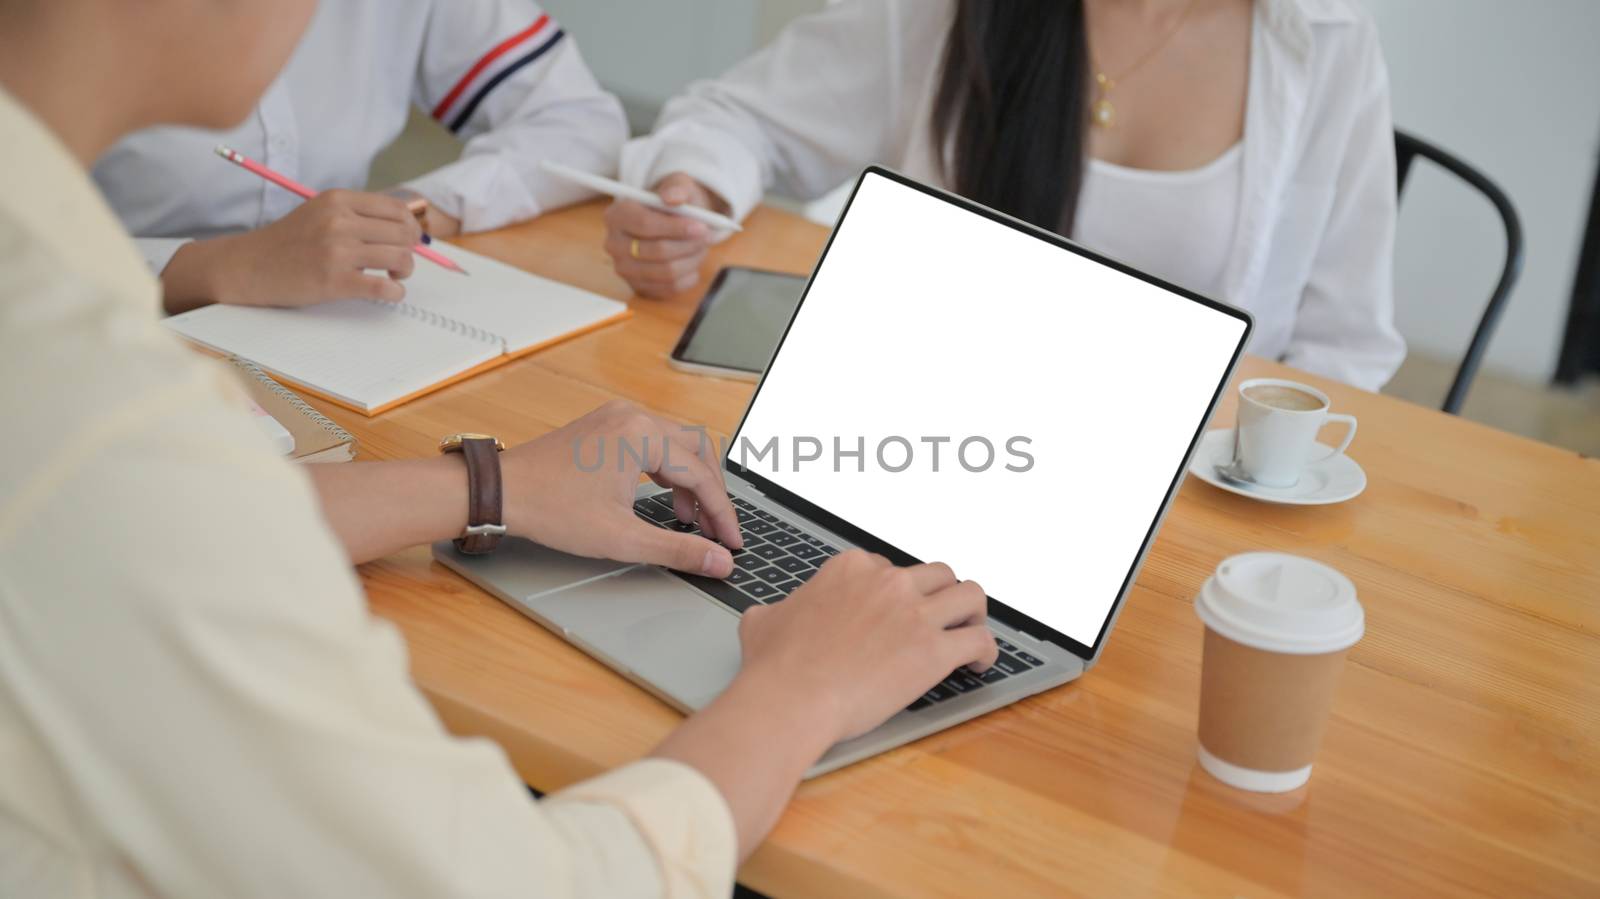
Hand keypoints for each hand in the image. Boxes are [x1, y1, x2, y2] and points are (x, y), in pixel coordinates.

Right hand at [161, 189, 423, 312]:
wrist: (248, 266)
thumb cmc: (288, 242)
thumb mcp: (320, 213)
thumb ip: (357, 215)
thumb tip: (405, 227)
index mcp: (338, 200)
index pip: (396, 209)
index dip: (411, 226)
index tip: (407, 239)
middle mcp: (339, 221)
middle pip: (403, 233)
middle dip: (410, 250)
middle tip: (401, 262)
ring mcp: (336, 251)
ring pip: (400, 258)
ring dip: (405, 271)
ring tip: (394, 276)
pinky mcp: (334, 281)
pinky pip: (384, 288)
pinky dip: (395, 292)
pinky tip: (389, 292)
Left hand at [499, 400, 742, 576]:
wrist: (501, 491)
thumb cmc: (551, 509)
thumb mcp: (621, 538)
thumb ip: (677, 550)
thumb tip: (719, 562)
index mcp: (642, 435)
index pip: (702, 475)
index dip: (722, 513)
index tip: (731, 542)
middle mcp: (634, 416)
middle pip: (697, 450)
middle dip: (711, 492)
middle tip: (716, 529)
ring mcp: (618, 417)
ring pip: (675, 444)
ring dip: (689, 480)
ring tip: (688, 519)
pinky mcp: (605, 425)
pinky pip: (652, 442)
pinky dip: (665, 469)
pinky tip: (662, 498)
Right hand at [602, 173, 728, 297]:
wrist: (673, 222)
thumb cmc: (674, 204)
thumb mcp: (678, 186)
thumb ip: (676, 187)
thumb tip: (672, 197)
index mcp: (617, 215)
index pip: (645, 225)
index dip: (675, 228)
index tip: (701, 226)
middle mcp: (614, 244)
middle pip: (656, 251)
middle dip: (688, 245)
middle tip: (707, 236)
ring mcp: (625, 269)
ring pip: (666, 272)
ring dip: (692, 260)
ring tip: (701, 247)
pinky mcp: (639, 287)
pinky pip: (670, 288)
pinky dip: (688, 276)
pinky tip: (692, 261)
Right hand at [737, 552, 997, 743]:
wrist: (790, 698)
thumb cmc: (775, 666)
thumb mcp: (763, 622)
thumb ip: (776, 611)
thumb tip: (770, 616)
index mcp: (851, 569)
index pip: (889, 567)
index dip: (896, 592)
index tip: (896, 613)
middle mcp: (888, 583)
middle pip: (937, 574)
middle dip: (941, 595)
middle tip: (939, 617)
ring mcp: (914, 615)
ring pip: (970, 595)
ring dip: (973, 613)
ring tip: (969, 631)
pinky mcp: (933, 651)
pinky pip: (979, 640)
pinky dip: (985, 651)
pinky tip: (978, 664)